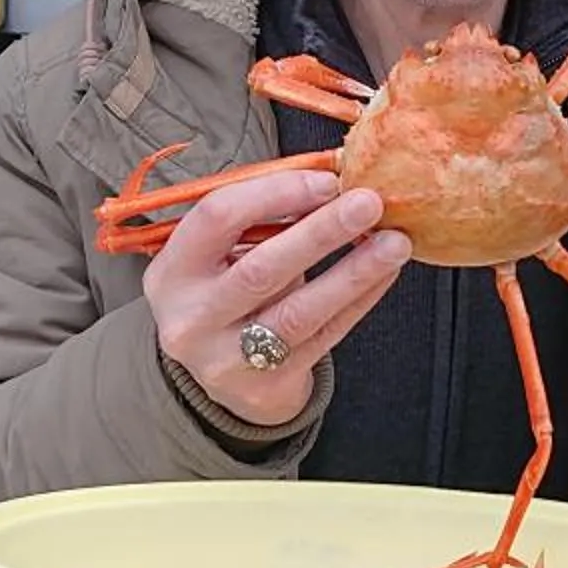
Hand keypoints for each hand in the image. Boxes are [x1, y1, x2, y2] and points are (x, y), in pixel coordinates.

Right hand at [141, 167, 413, 427]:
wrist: (213, 375)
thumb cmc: (221, 293)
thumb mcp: (216, 256)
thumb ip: (258, 220)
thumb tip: (330, 183)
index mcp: (172, 271)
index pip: (217, 218)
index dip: (275, 193)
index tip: (326, 181)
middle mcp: (192, 317)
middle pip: (261, 269)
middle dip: (321, 232)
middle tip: (368, 203)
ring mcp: (228, 359)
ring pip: (300, 312)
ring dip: (353, 272)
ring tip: (394, 242)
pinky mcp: (267, 386)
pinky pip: (324, 337)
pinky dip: (359, 301)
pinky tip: (385, 274)